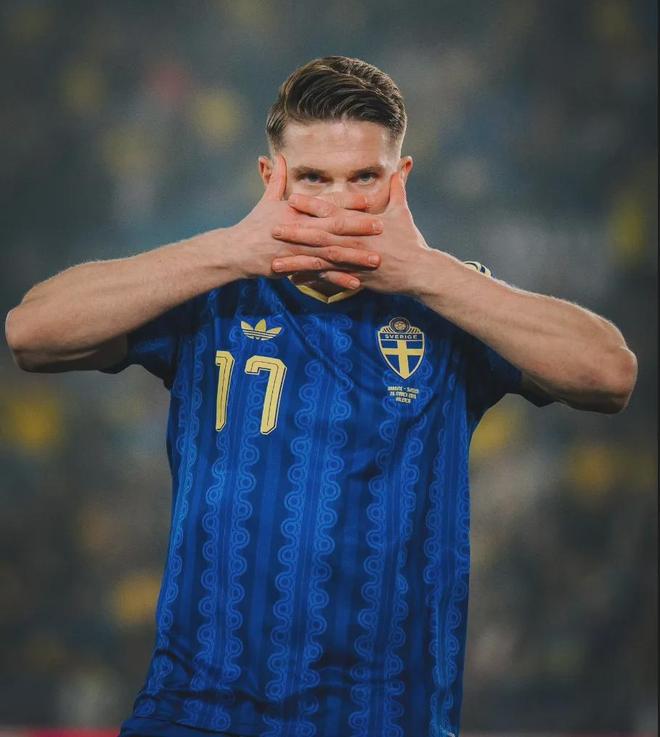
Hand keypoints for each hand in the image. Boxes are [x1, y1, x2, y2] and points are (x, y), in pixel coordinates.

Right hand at [227, 155, 382, 288]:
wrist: (236, 251)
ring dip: (355, 256)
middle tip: (382, 227)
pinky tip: (355, 284)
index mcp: (297, 211)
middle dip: (359, 227)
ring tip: (376, 259)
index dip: (349, 202)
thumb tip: (279, 156)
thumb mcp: (266, 200)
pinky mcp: (296, 268)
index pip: (326, 204)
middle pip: (334, 227)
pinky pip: (320, 275)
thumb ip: (277, 179)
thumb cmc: (253, 225)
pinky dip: (338, 279)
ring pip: (331, 252)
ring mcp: (299, 250)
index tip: (370, 200)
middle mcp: (300, 229)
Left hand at [273, 172, 433, 294]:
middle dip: (295, 231)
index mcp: (361, 223)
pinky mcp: (355, 278)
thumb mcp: (403, 211)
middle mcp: (354, 241)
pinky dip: (311, 280)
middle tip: (271, 228)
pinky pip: (328, 280)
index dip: (310, 205)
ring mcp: (353, 261)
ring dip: (296, 260)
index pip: (332, 210)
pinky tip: (293, 280)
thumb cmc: (411, 241)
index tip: (291, 199)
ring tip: (275, 261)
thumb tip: (403, 164)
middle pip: (320, 234)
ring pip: (320, 259)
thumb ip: (398, 187)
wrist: (420, 271)